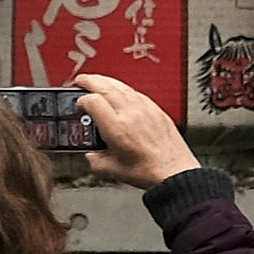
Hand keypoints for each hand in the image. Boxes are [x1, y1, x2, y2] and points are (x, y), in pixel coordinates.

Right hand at [75, 76, 195, 190]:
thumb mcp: (110, 170)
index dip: (80, 100)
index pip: (92, 100)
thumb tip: (92, 153)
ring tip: (98, 81)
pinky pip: (138, 93)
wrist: (175, 173)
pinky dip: (125, 89)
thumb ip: (94, 159)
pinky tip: (121, 92)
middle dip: (89, 81)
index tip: (78, 106)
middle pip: (106, 86)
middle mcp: (131, 114)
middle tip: (80, 81)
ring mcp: (146, 110)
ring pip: (123, 86)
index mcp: (116, 127)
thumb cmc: (149, 171)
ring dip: (107, 81)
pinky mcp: (158, 111)